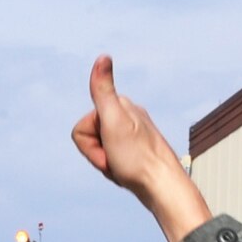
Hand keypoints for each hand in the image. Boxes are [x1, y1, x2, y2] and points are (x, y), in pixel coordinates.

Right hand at [70, 55, 210, 241]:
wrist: (161, 184)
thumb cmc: (137, 158)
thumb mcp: (114, 122)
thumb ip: (103, 91)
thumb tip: (103, 57)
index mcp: (119, 106)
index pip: (81, 128)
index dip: (90, 146)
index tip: (109, 150)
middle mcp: (126, 116)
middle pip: (90, 138)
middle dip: (97, 155)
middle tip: (115, 160)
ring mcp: (131, 132)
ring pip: (99, 150)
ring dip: (105, 163)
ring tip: (122, 167)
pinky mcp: (136, 148)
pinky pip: (111, 159)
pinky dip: (114, 168)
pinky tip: (127, 171)